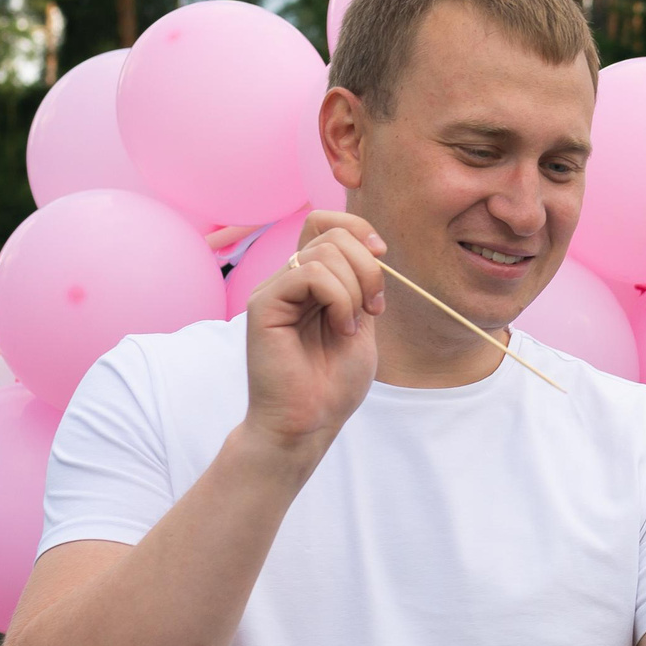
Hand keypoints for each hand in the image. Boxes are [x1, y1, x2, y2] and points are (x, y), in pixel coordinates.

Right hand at [234, 209, 386, 458]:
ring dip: (354, 289)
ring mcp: (274, 290)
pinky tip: (340, 329)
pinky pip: (309, 274)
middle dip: (368, 267)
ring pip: (324, 252)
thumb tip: (371, 247)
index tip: (382, 257)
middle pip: (331, 234)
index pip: (326, 223)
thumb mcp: (361, 322)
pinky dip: (338, 298)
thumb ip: (361, 284)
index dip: (358, 229)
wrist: (309, 423)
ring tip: (351, 327)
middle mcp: (288, 279)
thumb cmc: (333, 384)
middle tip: (373, 309)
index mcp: (311, 280)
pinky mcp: (263, 305)